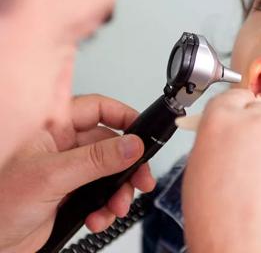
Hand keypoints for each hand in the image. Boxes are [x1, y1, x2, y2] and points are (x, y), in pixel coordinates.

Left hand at [0, 94, 155, 251]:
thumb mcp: (51, 177)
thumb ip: (96, 160)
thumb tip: (131, 145)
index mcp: (52, 128)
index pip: (97, 108)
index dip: (123, 116)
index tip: (143, 132)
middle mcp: (63, 146)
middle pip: (111, 144)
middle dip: (127, 166)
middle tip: (141, 179)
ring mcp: (69, 170)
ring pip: (110, 172)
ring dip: (119, 192)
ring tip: (115, 207)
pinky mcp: (72, 193)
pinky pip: (102, 194)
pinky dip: (106, 208)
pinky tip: (98, 218)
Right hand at [182, 89, 260, 252]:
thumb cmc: (217, 222)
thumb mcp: (198, 170)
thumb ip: (216, 140)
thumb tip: (228, 132)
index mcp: (222, 120)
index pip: (234, 96)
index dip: (236, 111)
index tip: (240, 119)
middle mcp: (257, 122)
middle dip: (257, 130)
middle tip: (251, 159)